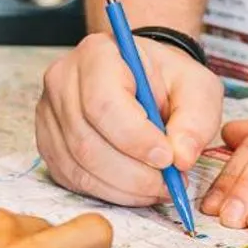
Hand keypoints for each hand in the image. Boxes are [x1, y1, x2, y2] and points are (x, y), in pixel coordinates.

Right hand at [36, 32, 223, 205]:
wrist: (144, 80)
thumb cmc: (167, 81)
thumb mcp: (198, 89)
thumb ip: (195, 121)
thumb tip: (181, 158)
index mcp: (97, 55)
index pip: (103, 104)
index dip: (136, 139)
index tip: (169, 158)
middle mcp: (63, 81)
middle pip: (87, 141)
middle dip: (134, 173)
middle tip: (170, 184)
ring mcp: (49, 114)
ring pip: (79, 166)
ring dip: (124, 188)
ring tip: (159, 187)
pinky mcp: (49, 144)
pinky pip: (73, 179)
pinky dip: (109, 192)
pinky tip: (136, 188)